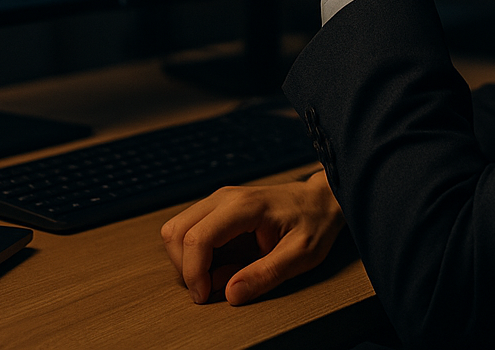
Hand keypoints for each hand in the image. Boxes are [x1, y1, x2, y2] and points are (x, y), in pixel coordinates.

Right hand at [161, 169, 344, 305]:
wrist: (319, 201)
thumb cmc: (313, 224)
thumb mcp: (300, 255)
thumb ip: (266, 274)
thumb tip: (230, 294)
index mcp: (244, 206)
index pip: (197, 237)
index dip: (193, 273)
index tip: (205, 296)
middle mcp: (224, 197)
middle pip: (175, 231)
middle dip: (184, 267)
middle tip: (213, 287)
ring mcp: (218, 200)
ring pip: (176, 229)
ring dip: (188, 260)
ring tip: (222, 273)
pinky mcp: (217, 209)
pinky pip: (190, 231)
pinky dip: (196, 254)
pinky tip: (224, 263)